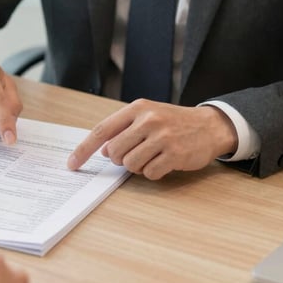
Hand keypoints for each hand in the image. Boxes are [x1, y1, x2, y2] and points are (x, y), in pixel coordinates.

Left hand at [67, 100, 237, 179]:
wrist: (210, 125)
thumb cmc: (173, 122)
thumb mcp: (147, 117)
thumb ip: (123, 130)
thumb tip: (104, 151)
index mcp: (137, 109)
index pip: (101, 131)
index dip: (83, 149)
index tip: (72, 163)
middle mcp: (148, 120)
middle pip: (115, 152)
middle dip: (121, 159)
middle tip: (137, 153)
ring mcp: (162, 137)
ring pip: (131, 165)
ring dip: (138, 167)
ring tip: (153, 156)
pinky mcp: (175, 154)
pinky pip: (149, 173)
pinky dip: (153, 172)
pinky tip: (164, 162)